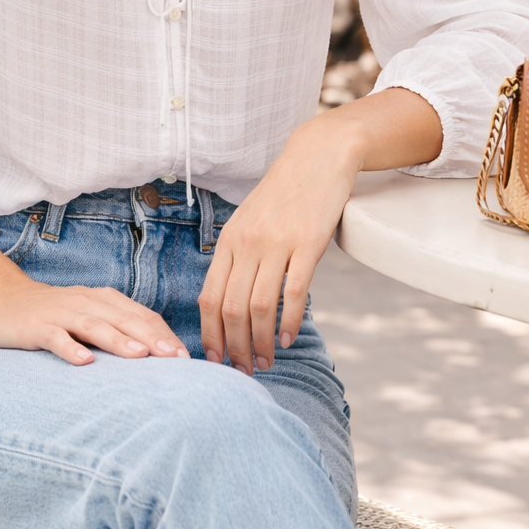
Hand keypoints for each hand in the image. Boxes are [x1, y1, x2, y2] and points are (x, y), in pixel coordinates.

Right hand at [0, 191, 188, 366]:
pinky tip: (84, 362)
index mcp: (105, 300)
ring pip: (95, 326)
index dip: (164, 335)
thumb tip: (156, 356)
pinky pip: (56, 337)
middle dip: (152, 339)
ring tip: (141, 356)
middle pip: (125, 320)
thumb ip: (118, 330)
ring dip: (119, 341)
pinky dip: (70, 348)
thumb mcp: (89, 317)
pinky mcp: (37, 326)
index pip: (142, 316)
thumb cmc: (54, 314)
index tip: (185, 358)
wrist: (1, 299)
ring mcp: (62, 313)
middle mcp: (87, 303)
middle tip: (175, 359)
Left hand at [198, 87, 441, 374]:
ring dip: (260, 342)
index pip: (209, 297)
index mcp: (229, 240)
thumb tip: (230, 300)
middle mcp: (247, 243)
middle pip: (231, 308)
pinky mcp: (307, 243)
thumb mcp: (250, 220)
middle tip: (244, 372)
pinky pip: (293, 292)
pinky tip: (288, 338)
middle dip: (235, 347)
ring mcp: (277, 243)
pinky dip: (289, 321)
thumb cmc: (284, 193)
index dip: (210, 334)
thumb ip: (238, 255)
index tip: (216, 360)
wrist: (318, 155)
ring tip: (267, 361)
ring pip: (258, 306)